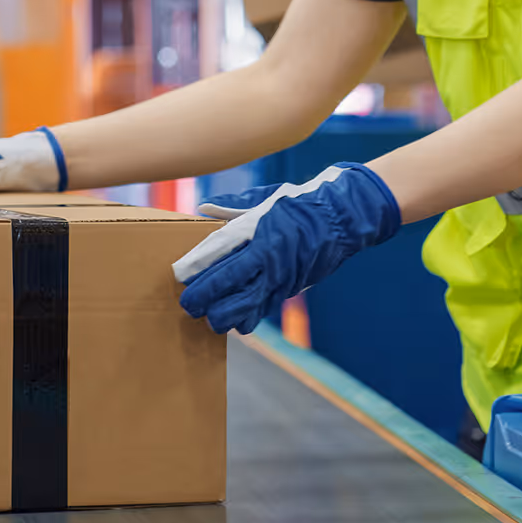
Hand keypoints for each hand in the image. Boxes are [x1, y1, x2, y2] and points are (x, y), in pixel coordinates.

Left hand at [173, 163, 400, 334]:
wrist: (343, 217)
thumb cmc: (301, 202)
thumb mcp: (266, 197)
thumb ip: (232, 206)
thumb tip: (201, 210)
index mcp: (258, 226)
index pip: (218, 248)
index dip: (196, 264)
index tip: (177, 274)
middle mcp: (268, 253)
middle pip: (227, 281)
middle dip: (203, 297)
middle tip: (187, 305)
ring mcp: (281, 274)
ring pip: (246, 304)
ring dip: (224, 315)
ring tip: (209, 320)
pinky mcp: (292, 286)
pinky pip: (266, 308)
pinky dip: (250, 318)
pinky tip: (237, 324)